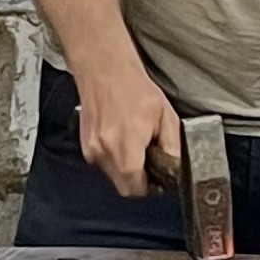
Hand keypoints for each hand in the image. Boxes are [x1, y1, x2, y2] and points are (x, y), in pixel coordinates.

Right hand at [75, 63, 180, 199]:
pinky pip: (103, 163)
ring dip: (125, 168)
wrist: (105, 70)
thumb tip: (174, 167)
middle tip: (148, 161)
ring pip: (113, 175)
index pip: (135, 188)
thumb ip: (172, 148)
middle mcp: (104, 152)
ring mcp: (91, 150)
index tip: (157, 178)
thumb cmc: (134, 88)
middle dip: (138, 179)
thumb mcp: (166, 117)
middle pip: (123, 186)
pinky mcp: (85, 145)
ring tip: (134, 143)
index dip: (150, 187)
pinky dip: (114, 158)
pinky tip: (121, 137)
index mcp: (125, 147)